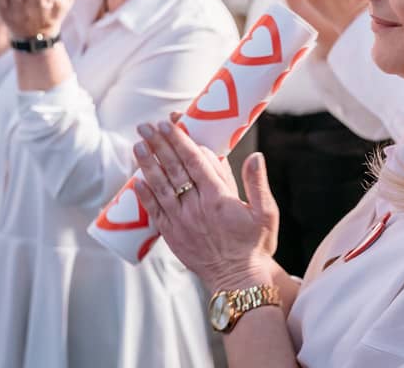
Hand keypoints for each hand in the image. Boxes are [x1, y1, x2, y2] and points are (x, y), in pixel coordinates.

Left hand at [132, 115, 279, 290]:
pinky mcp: (173, 236)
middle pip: (174, 170)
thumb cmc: (255, 246)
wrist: (239, 281)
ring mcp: (181, 222)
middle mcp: (196, 207)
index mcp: (218, 198)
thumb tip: (255, 156)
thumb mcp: (266, 213)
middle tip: (146, 126)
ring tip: (137, 146)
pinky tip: (137, 181)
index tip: (169, 123)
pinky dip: (145, 195)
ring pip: (160, 187)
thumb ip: (257, 183)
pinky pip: (155, 211)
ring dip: (148, 165)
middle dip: (159, 145)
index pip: (194, 161)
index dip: (180, 140)